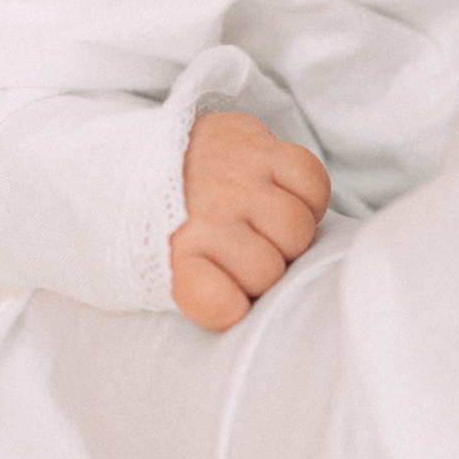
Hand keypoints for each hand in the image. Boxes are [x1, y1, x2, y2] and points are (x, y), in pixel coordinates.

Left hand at [169, 112, 330, 330]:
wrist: (146, 155)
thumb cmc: (170, 225)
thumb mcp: (169, 264)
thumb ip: (203, 293)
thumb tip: (250, 311)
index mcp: (177, 253)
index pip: (220, 304)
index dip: (232, 305)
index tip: (226, 292)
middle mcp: (206, 216)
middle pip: (269, 270)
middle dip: (266, 267)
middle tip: (249, 251)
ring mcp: (235, 179)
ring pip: (297, 229)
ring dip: (290, 234)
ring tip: (268, 225)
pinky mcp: (260, 146)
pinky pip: (313, 181)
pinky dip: (310, 196)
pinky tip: (287, 197)